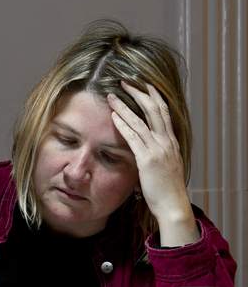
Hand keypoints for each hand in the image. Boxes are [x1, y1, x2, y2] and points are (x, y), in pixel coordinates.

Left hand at [108, 82, 199, 246]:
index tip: (143, 84)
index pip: (163, 112)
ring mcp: (158, 150)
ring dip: (125, 106)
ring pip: (141, 121)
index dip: (153, 96)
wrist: (173, 205)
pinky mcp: (148, 160)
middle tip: (126, 81)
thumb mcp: (163, 167)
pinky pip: (134, 138)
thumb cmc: (165, 190)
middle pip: (154, 109)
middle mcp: (167, 142)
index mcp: (171, 142)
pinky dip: (123, 125)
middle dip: (139, 93)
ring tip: (112, 96)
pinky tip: (114, 116)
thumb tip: (144, 151)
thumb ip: (155, 155)